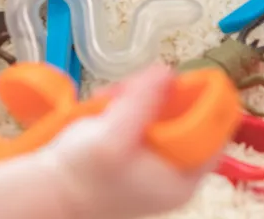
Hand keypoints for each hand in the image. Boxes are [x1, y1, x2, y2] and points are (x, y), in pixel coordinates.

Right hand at [42, 65, 215, 218]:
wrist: (48, 192)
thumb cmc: (82, 176)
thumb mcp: (114, 136)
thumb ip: (143, 101)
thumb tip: (168, 70)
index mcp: (184, 180)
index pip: (215, 133)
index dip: (204, 102)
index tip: (186, 79)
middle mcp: (176, 172)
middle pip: (187, 115)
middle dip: (160, 95)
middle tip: (132, 87)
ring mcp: (157, 161)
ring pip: (164, 111)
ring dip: (139, 96)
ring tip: (110, 97)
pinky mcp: (139, 150)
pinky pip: (145, 115)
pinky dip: (126, 104)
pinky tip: (106, 103)